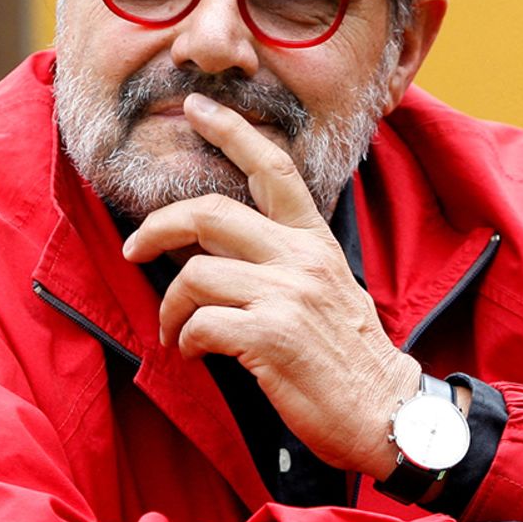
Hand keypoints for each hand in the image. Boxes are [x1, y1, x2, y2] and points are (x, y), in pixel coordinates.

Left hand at [121, 93, 418, 474]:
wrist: (387, 412)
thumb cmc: (350, 358)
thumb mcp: (327, 289)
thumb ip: (281, 261)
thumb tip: (212, 248)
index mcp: (315, 241)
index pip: (273, 168)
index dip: (231, 131)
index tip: (197, 108)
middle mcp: (301, 258)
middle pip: (210, 214)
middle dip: (157, 227)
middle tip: (135, 249)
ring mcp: (286, 296)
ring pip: (195, 275)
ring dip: (169, 308)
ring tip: (173, 332)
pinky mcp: (270, 338)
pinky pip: (200, 325)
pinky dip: (184, 340)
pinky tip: (192, 353)